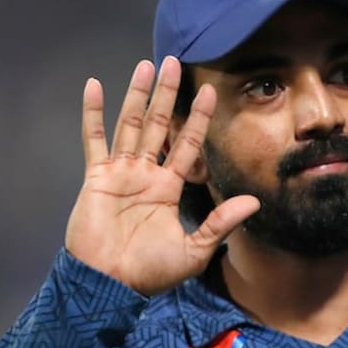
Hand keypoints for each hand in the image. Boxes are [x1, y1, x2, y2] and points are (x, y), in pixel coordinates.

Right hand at [64, 57, 259, 294]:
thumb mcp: (195, 250)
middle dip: (168, 95)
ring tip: (147, 66)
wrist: (110, 284)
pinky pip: (94, 139)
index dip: (198, 119)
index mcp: (168, 188)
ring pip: (131, 125)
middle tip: (175, 63)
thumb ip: (221, 223)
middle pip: (159, 126)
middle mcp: (145, 175)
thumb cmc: (150, 273)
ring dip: (139, 95)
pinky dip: (93, 113)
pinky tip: (96, 86)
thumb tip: (254, 202)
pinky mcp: (96, 177)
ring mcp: (120, 173)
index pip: (187, 145)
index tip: (211, 92)